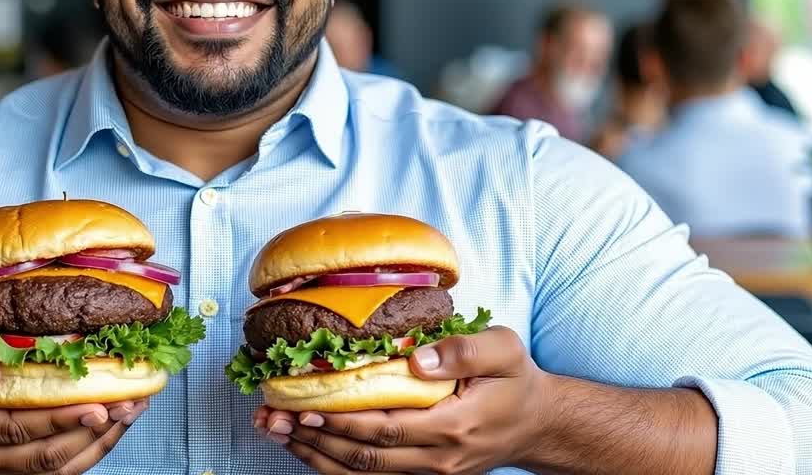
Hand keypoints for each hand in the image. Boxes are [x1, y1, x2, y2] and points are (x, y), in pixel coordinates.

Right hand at [0, 336, 145, 474]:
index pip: (17, 430)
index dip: (62, 420)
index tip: (99, 403)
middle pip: (45, 458)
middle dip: (93, 433)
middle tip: (130, 403)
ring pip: (54, 470)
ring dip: (98, 444)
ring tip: (131, 411)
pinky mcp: (1, 471)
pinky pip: (51, 469)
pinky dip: (85, 450)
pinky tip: (110, 425)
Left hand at [255, 327, 549, 474]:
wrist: (537, 423)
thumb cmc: (515, 380)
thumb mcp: (503, 349)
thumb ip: (463, 349)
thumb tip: (417, 359)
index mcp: (452, 427)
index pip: (385, 430)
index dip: (341, 423)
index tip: (306, 408)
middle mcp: (437, 459)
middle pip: (364, 459)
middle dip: (314, 440)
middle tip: (274, 419)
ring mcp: (429, 472)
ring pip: (363, 474)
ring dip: (315, 455)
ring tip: (277, 432)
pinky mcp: (423, 474)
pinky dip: (334, 464)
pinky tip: (306, 447)